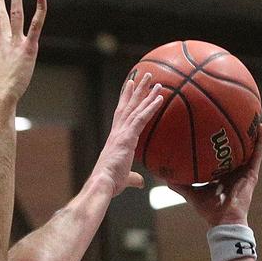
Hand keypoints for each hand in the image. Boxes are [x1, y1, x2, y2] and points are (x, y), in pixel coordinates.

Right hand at [90, 73, 163, 196]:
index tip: (130, 86)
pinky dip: (150, 107)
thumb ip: (133, 178)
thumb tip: (140, 183)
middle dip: (136, 90)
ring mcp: (121, 133)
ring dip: (145, 93)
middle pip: (128, 106)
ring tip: (155, 80)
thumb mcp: (124, 179)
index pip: (121, 115)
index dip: (126, 99)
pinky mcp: (127, 137)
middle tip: (144, 76)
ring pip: (135, 108)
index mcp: (115, 139)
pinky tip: (159, 97)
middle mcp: (117, 132)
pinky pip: (141, 118)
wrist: (102, 184)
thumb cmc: (110, 183)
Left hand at [170, 123, 261, 226]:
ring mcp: (244, 172)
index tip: (213, 130)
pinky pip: (258, 154)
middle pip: (235, 150)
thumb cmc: (208, 210)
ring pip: (249, 148)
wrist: (223, 220)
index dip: (218, 145)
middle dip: (234, 135)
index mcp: (221, 175)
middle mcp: (233, 171)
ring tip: (252, 115)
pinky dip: (261, 141)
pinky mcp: (252, 173)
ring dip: (251, 133)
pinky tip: (261, 127)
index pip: (220, 157)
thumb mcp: (191, 193)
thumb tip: (162, 176)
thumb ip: (179, 185)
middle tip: (232, 115)